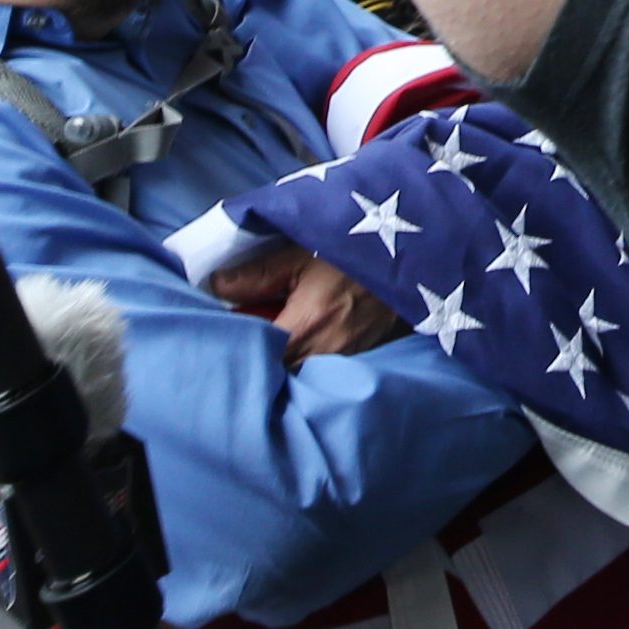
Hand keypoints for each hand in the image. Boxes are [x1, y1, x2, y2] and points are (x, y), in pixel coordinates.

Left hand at [208, 242, 411, 358]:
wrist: (414, 260)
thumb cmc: (356, 253)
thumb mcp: (301, 254)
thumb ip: (256, 274)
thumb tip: (215, 286)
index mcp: (306, 325)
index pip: (255, 355)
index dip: (235, 349)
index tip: (222, 336)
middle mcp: (324, 353)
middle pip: (274, 373)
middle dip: (255, 360)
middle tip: (243, 340)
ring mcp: (344, 362)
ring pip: (297, 376)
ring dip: (280, 363)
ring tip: (272, 339)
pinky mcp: (358, 361)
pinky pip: (320, 372)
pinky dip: (304, 362)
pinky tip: (300, 343)